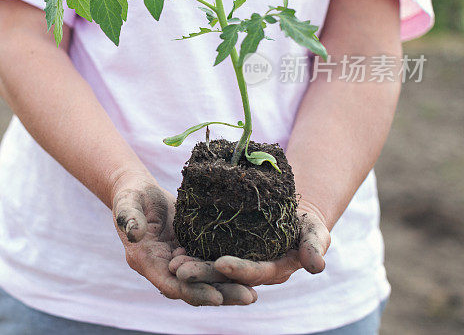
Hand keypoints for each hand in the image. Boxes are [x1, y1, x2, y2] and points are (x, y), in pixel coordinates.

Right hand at [112, 174, 257, 305]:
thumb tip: (135, 232)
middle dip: (221, 294)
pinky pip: (210, 264)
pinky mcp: (191, 251)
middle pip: (193, 288)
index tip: (216, 297)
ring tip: (253, 293)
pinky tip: (250, 273)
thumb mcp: (127, 203)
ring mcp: (179, 261)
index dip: (193, 291)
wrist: (139, 192)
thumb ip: (128, 217)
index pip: (171, 283)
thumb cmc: (130, 196)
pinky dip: (228, 271)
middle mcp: (164, 267)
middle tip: (248, 297)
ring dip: (228, 288)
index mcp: (146, 260)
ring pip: (205, 280)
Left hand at [170, 201, 330, 287]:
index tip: (221, 262)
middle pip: (225, 275)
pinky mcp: (223, 248)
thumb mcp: (315, 232)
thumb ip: (313, 246)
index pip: (254, 272)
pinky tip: (173, 250)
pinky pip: (204, 252)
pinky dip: (190, 252)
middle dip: (203, 273)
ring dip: (191, 266)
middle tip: (180, 270)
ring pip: (210, 267)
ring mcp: (236, 261)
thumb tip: (316, 265)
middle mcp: (251, 270)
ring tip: (171, 263)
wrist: (292, 214)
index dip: (239, 269)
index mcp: (273, 270)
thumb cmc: (306, 224)